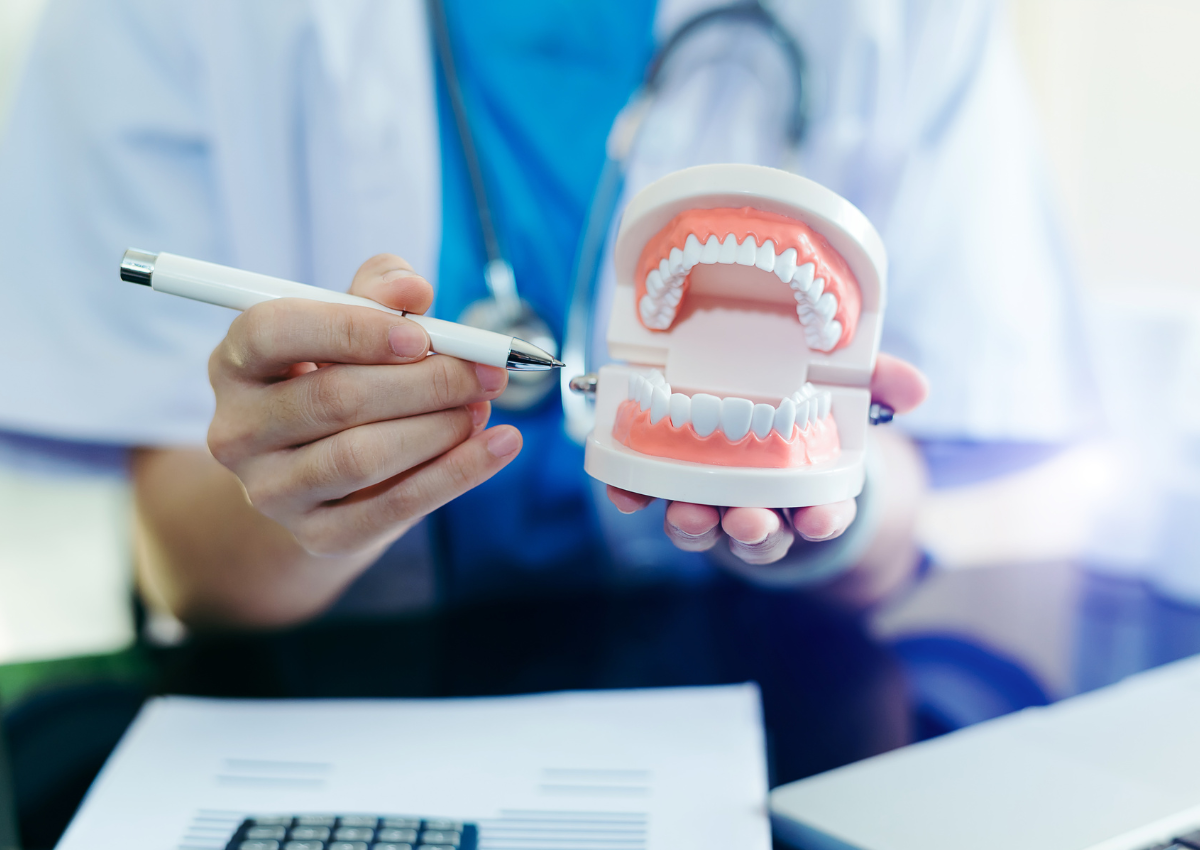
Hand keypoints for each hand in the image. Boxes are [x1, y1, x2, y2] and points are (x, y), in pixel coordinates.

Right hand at [207, 254, 522, 556]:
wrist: (325, 475)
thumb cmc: (340, 376)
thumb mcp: (350, 323)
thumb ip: (378, 292)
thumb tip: (411, 288)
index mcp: (236, 363)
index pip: (275, 333)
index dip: (350, 329)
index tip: (420, 335)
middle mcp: (237, 430)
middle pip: (334, 398)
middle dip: (425, 382)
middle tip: (485, 372)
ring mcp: (270, 491)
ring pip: (362, 456)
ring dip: (439, 428)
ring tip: (482, 407)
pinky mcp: (316, 536)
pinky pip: (393, 507)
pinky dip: (456, 474)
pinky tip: (499, 445)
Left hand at [606, 353, 927, 565]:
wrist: (749, 410)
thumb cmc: (804, 412)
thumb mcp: (846, 392)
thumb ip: (879, 384)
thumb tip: (916, 388)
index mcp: (808, 489)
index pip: (821, 514)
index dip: (822, 519)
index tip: (818, 518)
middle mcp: (759, 505)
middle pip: (758, 533)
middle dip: (754, 532)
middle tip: (748, 522)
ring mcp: (710, 499)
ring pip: (703, 526)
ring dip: (694, 524)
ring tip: (689, 513)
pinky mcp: (666, 483)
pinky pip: (649, 496)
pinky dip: (635, 495)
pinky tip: (625, 491)